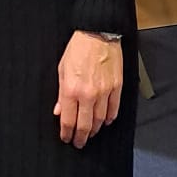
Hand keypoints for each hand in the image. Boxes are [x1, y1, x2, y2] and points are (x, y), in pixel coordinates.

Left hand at [54, 31, 122, 148]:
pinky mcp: (117, 86)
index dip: (67, 133)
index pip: (69, 120)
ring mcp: (104, 91)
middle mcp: (89, 93)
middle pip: (85, 125)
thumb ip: (61, 94)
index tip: (66, 138)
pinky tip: (105, 121)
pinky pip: (114, 108)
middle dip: (81, 137)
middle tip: (79, 143)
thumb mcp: (62, 70)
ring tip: (90, 134)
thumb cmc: (78, 48)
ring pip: (100, 119)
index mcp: (72, 89)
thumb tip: (60, 110)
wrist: (98, 33)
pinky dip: (110, 118)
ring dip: (95, 129)